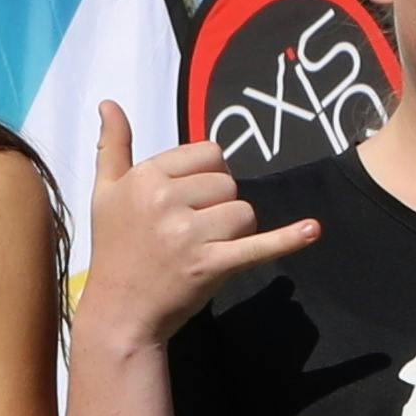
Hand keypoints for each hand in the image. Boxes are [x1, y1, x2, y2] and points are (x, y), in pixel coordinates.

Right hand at [76, 101, 323, 354]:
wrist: (119, 312)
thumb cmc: (114, 249)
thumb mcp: (104, 193)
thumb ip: (112, 145)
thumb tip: (109, 102)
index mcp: (145, 177)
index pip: (207, 154)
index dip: (205, 176)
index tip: (185, 201)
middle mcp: (164, 201)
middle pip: (227, 183)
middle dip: (219, 205)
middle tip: (190, 231)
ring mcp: (188, 235)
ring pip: (243, 212)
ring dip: (235, 231)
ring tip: (205, 248)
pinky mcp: (209, 265)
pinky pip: (257, 246)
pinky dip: (286, 239)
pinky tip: (311, 230)